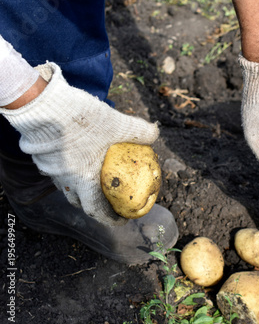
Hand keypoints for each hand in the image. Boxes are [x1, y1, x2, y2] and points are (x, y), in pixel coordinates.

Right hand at [0, 62, 158, 225]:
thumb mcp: (117, 123)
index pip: (96, 210)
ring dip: (80, 186)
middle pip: (78, 201)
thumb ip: (138, 130)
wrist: (42, 103)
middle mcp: (64, 178)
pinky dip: (68, 169)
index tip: (121, 220)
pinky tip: (76, 157)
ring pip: (66, 185)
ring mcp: (48, 168)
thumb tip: (154, 134)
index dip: (110, 219)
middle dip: (94, 205)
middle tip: (107, 201)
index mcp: (83, 179)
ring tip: (92, 179)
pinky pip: (56, 169)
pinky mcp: (38, 155)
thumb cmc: (82, 118)